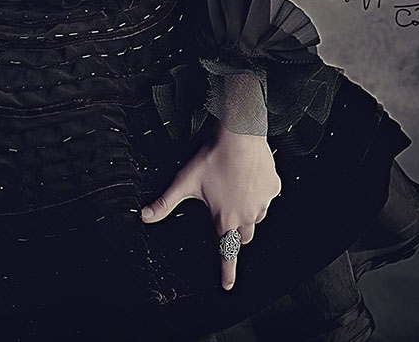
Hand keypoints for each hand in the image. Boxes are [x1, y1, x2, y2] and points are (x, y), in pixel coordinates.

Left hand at [141, 122, 280, 290]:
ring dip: (246, 212)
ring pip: (256, 217)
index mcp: (226, 219)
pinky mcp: (273, 188)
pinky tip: (247, 177)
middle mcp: (247, 215)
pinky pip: (267, 197)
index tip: (227, 284)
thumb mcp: (185, 181)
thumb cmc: (213, 156)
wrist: (239, 134)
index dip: (226, 271)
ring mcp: (263, 202)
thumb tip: (145, 216)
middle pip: (243, 236)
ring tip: (234, 191)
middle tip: (225, 218)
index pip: (226, 253)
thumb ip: (165, 202)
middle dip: (234, 232)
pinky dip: (258, 192)